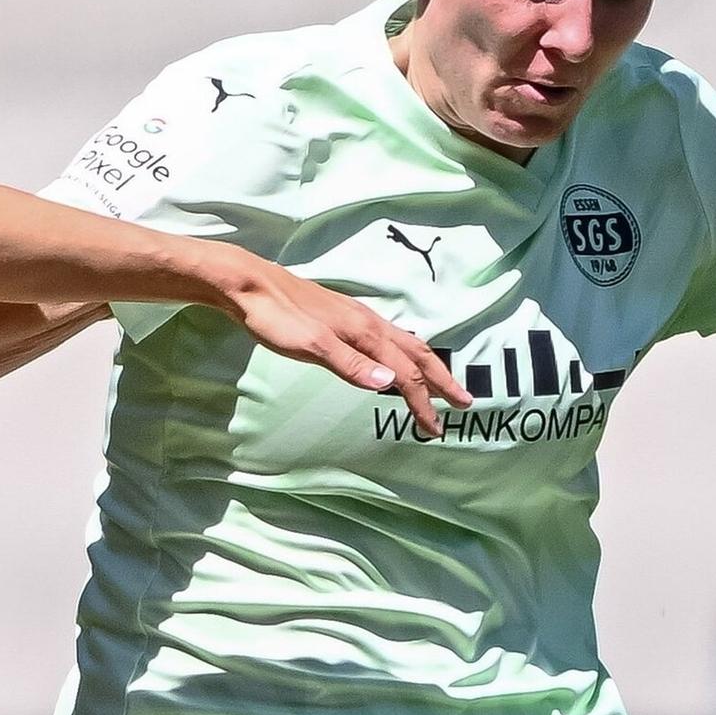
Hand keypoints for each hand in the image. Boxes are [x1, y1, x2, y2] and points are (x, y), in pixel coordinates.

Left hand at [212, 259, 466, 431]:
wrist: (250, 284)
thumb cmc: (277, 317)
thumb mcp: (310, 346)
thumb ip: (350, 365)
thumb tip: (390, 384)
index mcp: (365, 333)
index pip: (405, 374)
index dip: (423, 403)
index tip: (435, 429)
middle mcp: (369, 323)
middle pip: (417, 354)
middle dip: (442, 380)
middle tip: (465, 402)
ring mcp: (357, 318)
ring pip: (405, 343)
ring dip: (427, 364)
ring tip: (441, 381)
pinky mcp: (344, 317)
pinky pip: (388, 338)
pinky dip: (405, 353)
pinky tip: (395, 358)